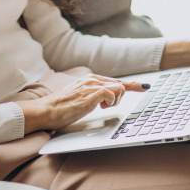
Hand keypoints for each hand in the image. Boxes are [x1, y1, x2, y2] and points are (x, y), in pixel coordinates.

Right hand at [15, 74, 146, 133]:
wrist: (46, 110)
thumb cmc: (59, 107)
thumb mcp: (78, 98)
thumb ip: (91, 96)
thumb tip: (103, 99)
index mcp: (88, 80)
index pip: (113, 81)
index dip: (129, 84)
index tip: (142, 85)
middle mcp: (91, 79)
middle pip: (119, 83)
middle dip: (132, 87)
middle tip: (143, 89)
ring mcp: (91, 86)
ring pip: (118, 88)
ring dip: (116, 100)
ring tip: (103, 108)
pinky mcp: (92, 94)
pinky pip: (112, 93)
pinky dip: (111, 101)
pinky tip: (102, 107)